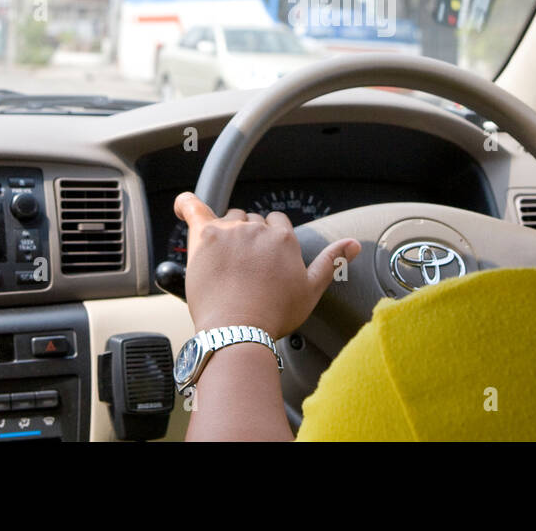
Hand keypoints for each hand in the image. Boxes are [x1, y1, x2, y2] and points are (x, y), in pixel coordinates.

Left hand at [174, 192, 359, 339]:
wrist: (238, 330)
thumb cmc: (273, 315)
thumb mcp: (311, 290)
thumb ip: (332, 261)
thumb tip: (353, 244)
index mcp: (284, 239)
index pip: (275, 223)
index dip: (268, 241)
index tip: (263, 259)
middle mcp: (258, 229)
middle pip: (251, 220)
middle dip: (248, 238)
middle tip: (242, 267)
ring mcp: (230, 230)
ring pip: (228, 218)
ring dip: (225, 232)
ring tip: (221, 261)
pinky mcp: (204, 236)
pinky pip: (192, 208)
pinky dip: (186, 204)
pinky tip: (183, 205)